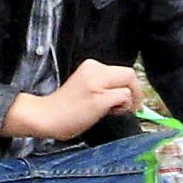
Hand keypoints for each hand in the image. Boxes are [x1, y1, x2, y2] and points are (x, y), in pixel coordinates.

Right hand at [0, 61, 144, 144]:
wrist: (46, 116)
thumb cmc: (65, 108)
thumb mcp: (86, 86)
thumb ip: (104, 85)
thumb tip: (127, 92)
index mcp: (91, 66)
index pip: (122, 70)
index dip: (131, 86)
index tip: (131, 99)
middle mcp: (95, 70)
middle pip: (129, 74)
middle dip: (137, 92)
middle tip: (134, 107)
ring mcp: (97, 84)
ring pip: (129, 84)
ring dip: (129, 101)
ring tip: (114, 111)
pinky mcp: (98, 99)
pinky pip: (124, 97)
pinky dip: (124, 106)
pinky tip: (111, 113)